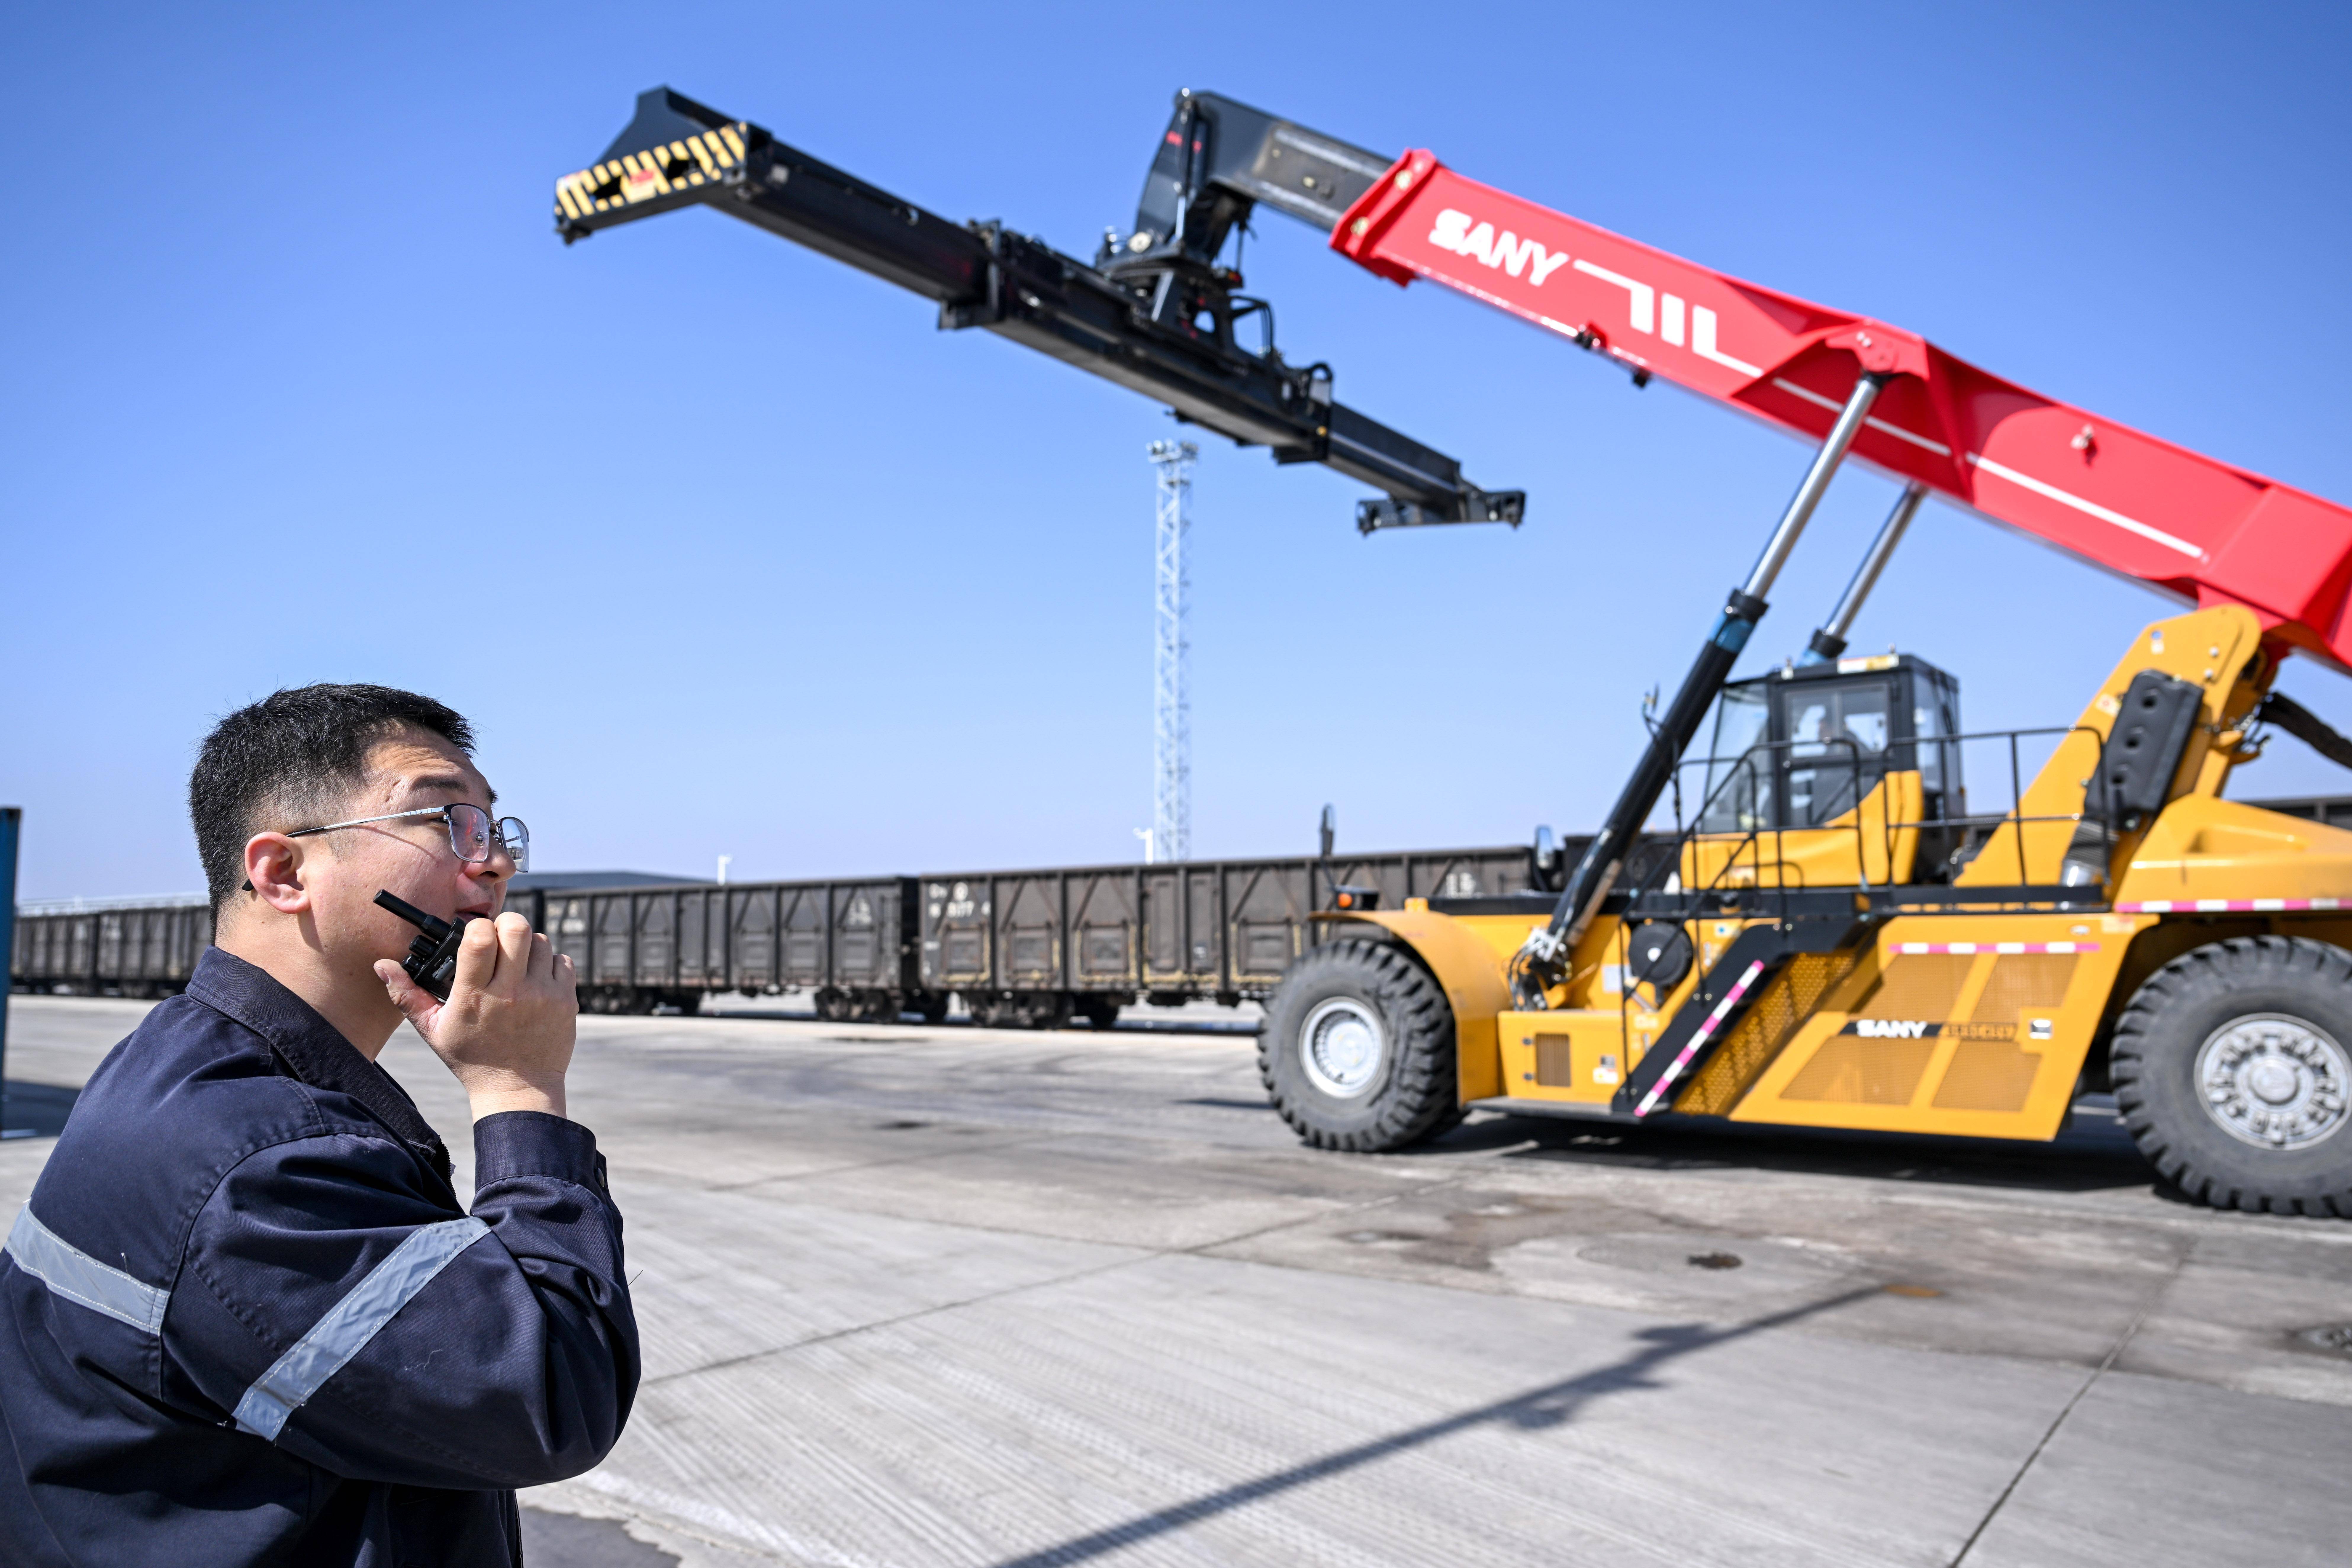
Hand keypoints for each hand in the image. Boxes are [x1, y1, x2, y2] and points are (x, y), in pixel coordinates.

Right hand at [377, 912, 577, 1120]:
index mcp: (475, 995)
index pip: (479, 937)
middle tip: (499, 941)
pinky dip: (550, 963)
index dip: (477, 927)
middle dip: (505, 925)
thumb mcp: (434, 1030)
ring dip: (527, 946)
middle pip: (516, 927)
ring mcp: (543, 995)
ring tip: (516, 965)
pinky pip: (563, 960)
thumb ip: (407, 995)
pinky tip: (536, 979)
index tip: (475, 937)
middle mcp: (511, 991)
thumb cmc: (472, 1059)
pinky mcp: (566, 1001)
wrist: (518, 1091)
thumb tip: (383, 965)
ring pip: (541, 940)